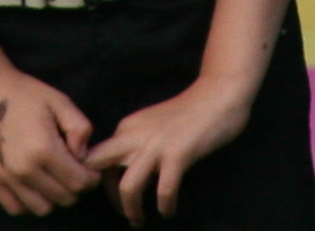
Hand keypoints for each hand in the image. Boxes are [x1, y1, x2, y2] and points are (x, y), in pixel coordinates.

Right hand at [0, 63, 99, 216]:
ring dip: (53, 196)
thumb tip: (83, 156)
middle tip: (71, 168)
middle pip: (65, 198)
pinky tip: (32, 182)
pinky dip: (28, 201)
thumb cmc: (24, 93)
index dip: (91, 177)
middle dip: (75, 186)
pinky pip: (17, 208)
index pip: (80, 182)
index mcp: (44, 149)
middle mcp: (25, 170)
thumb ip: (80, 128)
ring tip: (52, 175)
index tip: (89, 167)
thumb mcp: (59, 101)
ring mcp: (7, 178)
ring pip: (43, 208)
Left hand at [85, 71, 252, 220]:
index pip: (96, 157)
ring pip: (128, 186)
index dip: (99, 180)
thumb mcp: (151, 125)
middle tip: (121, 212)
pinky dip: (164, 206)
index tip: (112, 196)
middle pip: (101, 168)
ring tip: (138, 221)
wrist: (218, 95)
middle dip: (107, 196)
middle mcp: (134, 134)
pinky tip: (168, 211)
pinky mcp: (178, 154)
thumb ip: (135, 143)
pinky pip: (164, 190)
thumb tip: (124, 171)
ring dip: (131, 210)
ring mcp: (156, 145)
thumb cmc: (188, 113)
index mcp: (126, 127)